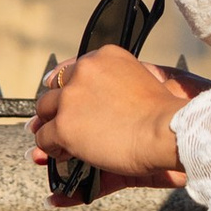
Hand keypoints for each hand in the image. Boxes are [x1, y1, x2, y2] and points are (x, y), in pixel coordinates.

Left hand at [29, 45, 191, 199]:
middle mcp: (84, 70)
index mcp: (105, 56)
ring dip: (52, 126)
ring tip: (64, 142)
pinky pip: (44, 137)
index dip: (67, 86)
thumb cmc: (161, 115)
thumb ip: (116, 83)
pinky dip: (52, 148)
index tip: (65, 95)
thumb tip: (99, 101)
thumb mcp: (142, 81)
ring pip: (44, 111)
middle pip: (55, 88)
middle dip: (56, 107)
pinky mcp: (64, 125)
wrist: (166, 132)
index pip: (72, 68)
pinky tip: (66, 154)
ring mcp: (71, 98)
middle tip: (63, 123)